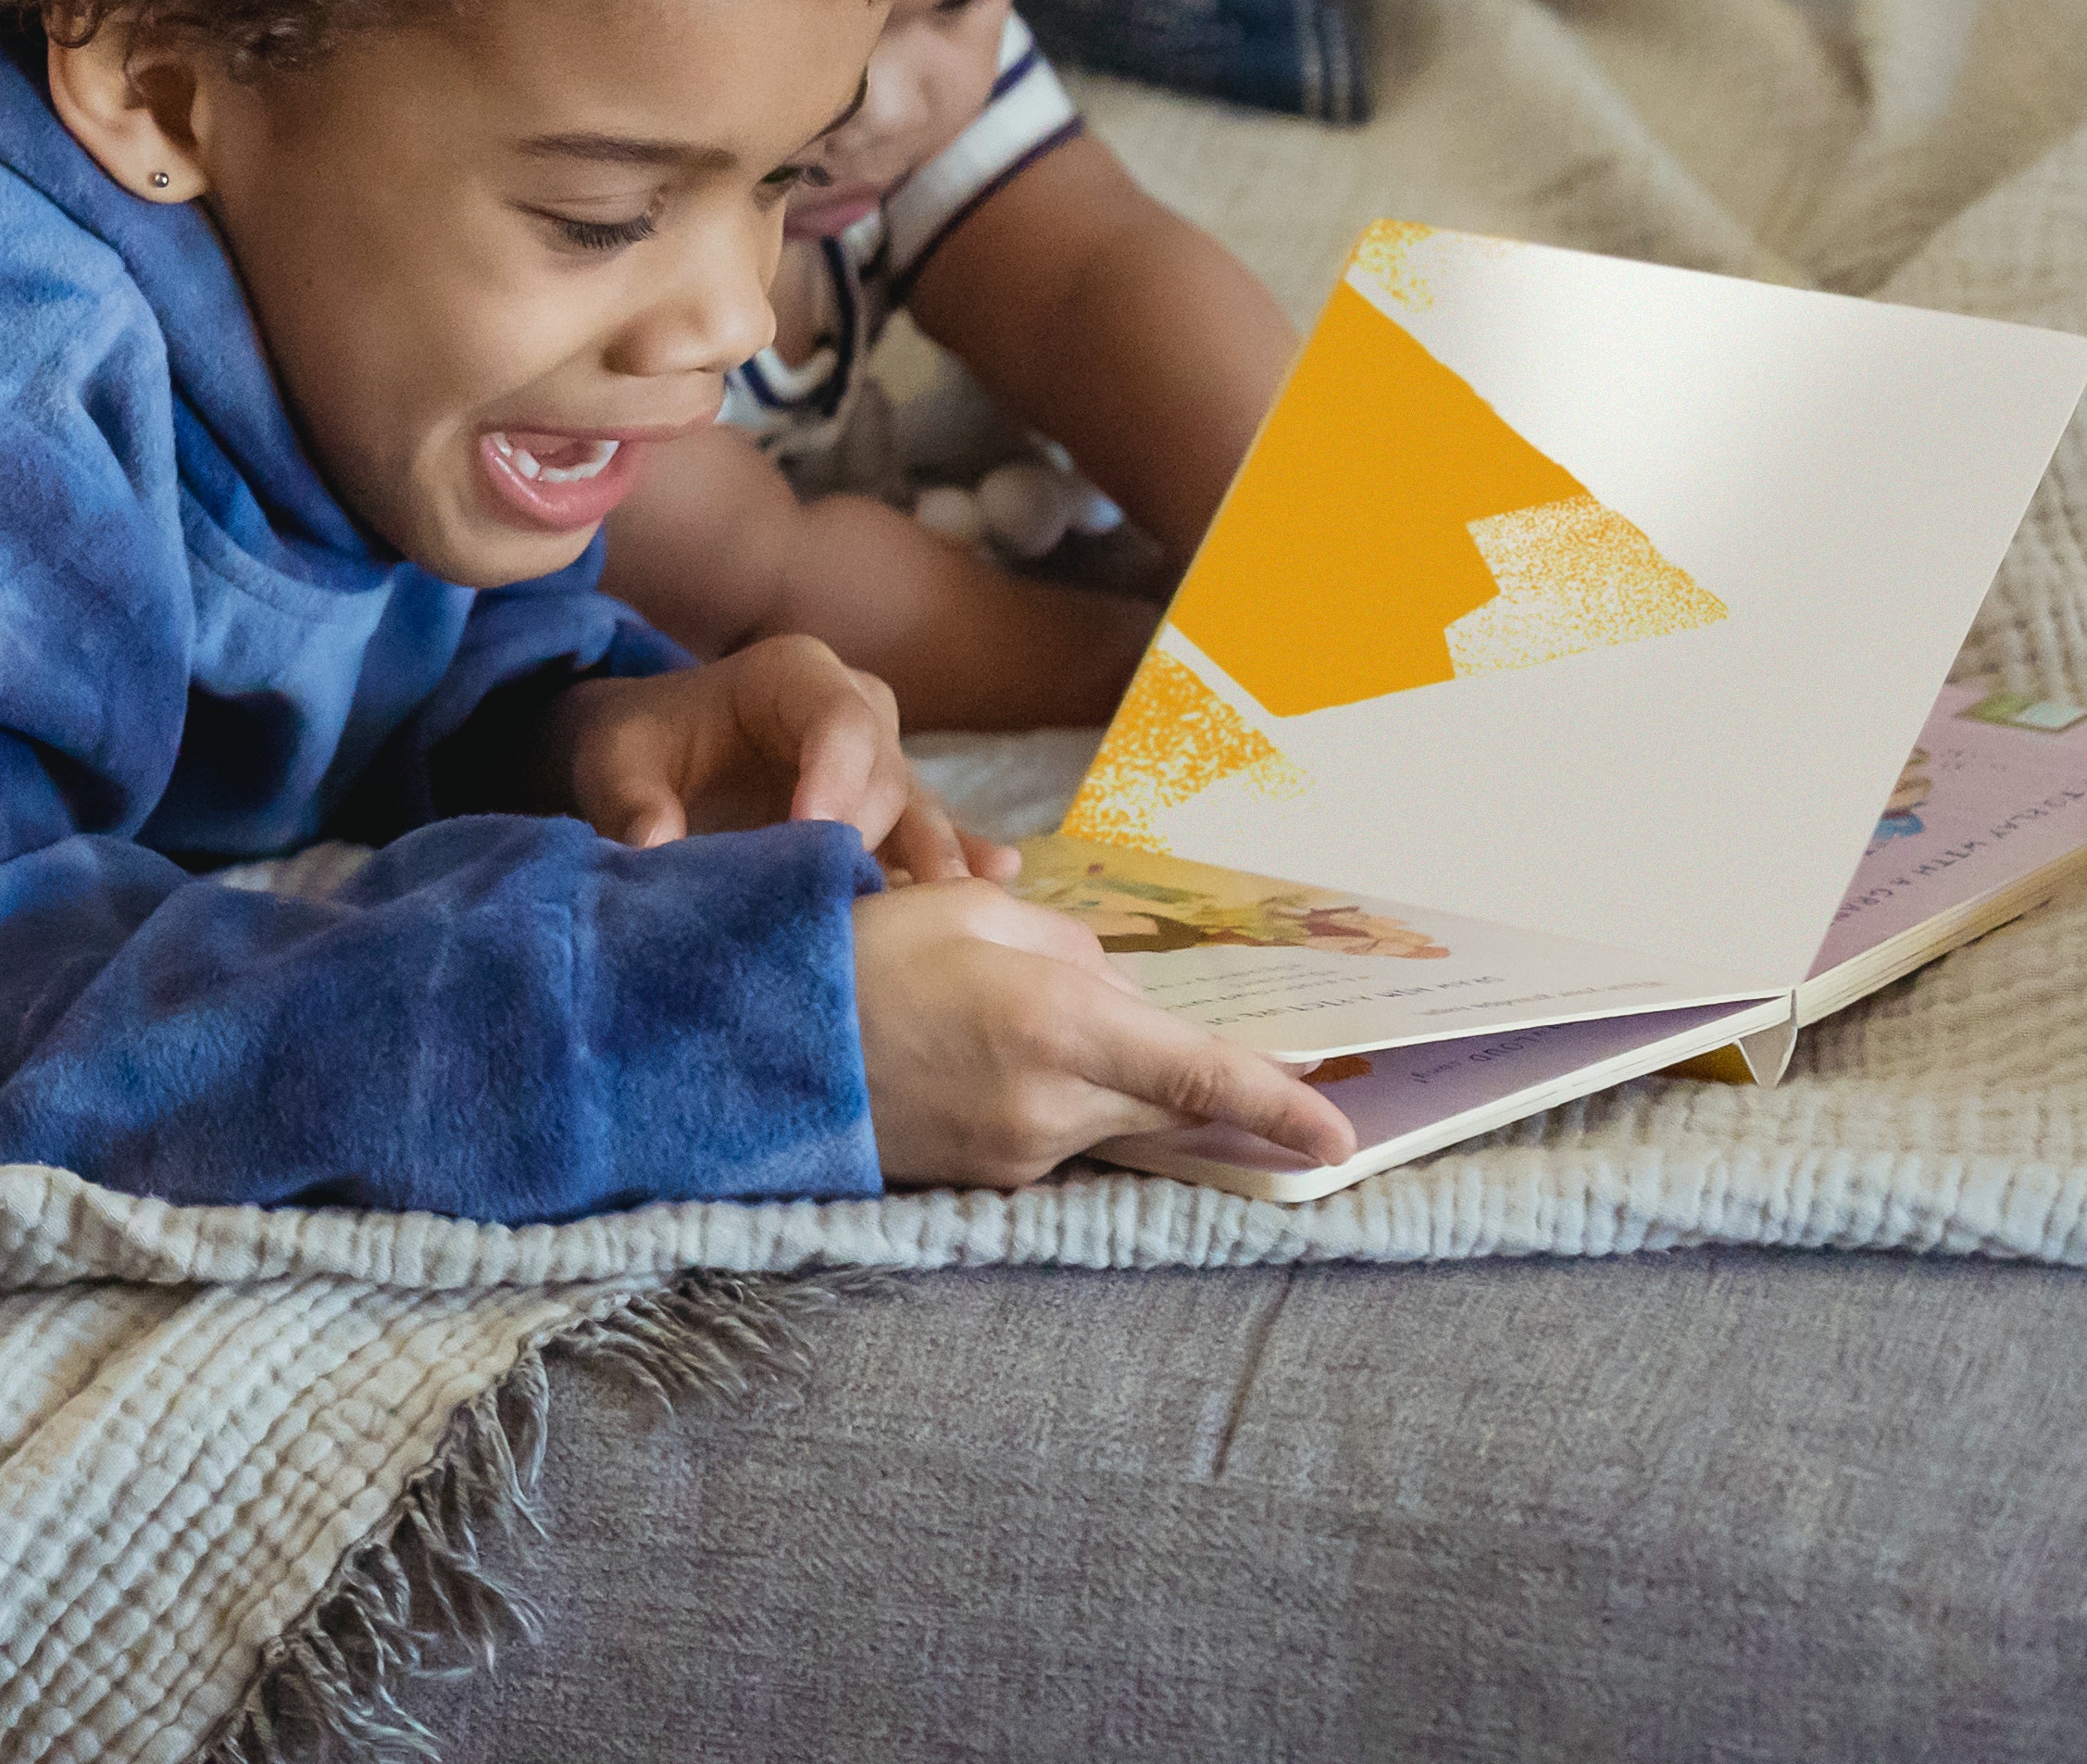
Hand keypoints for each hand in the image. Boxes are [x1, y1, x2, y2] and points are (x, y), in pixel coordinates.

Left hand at [554, 638, 1008, 884]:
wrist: (655, 758)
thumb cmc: (641, 745)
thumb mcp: (616, 761)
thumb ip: (632, 801)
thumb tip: (655, 848)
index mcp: (793, 675)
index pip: (838, 720)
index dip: (836, 777)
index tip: (815, 835)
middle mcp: (854, 710)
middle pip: (885, 772)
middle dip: (872, 833)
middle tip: (857, 899)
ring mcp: (881, 762)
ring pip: (917, 808)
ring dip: (932, 858)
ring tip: (956, 904)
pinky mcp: (888, 813)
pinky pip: (931, 833)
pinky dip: (958, 858)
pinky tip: (998, 880)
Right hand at [851, 879, 1358, 1183]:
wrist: (747, 1043)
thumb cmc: (855, 953)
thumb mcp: (965, 907)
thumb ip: (1063, 944)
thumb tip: (1115, 988)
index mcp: (1060, 1022)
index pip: (1200, 1078)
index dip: (1279, 1108)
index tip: (1339, 1137)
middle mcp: (1054, 1103)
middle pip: (1170, 1108)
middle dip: (1200, 1086)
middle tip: (1212, 1062)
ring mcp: (1019, 1153)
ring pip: (1109, 1118)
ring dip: (1101, 1079)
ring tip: (1012, 1022)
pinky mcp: (984, 1180)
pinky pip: (1053, 1136)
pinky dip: (1049, 1098)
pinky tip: (982, 1058)